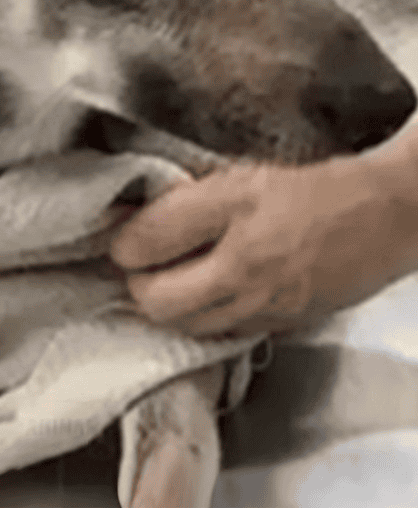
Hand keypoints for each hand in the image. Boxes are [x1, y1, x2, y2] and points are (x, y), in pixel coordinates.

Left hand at [109, 143, 417, 337]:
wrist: (387, 215)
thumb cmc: (316, 185)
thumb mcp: (244, 174)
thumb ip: (186, 198)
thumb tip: (129, 219)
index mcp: (234, 208)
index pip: (146, 239)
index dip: (122, 240)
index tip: (120, 235)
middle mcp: (246, 264)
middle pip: (156, 299)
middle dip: (137, 283)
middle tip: (139, 263)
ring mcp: (265, 303)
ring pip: (184, 325)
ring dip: (166, 306)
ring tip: (169, 279)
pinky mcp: (282, 325)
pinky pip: (221, 333)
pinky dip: (202, 319)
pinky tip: (207, 295)